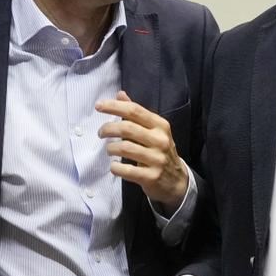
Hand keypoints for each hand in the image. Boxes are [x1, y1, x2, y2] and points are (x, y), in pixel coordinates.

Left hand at [96, 90, 188, 206]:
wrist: (176, 180)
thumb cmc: (159, 151)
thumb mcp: (153, 130)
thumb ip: (136, 113)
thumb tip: (120, 94)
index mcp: (160, 125)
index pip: (135, 110)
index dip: (115, 106)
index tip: (98, 106)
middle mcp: (160, 140)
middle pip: (127, 128)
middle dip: (108, 128)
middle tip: (101, 133)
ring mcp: (157, 159)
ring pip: (125, 148)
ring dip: (110, 148)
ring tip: (109, 150)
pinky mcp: (152, 176)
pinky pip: (127, 170)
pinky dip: (116, 168)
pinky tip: (114, 166)